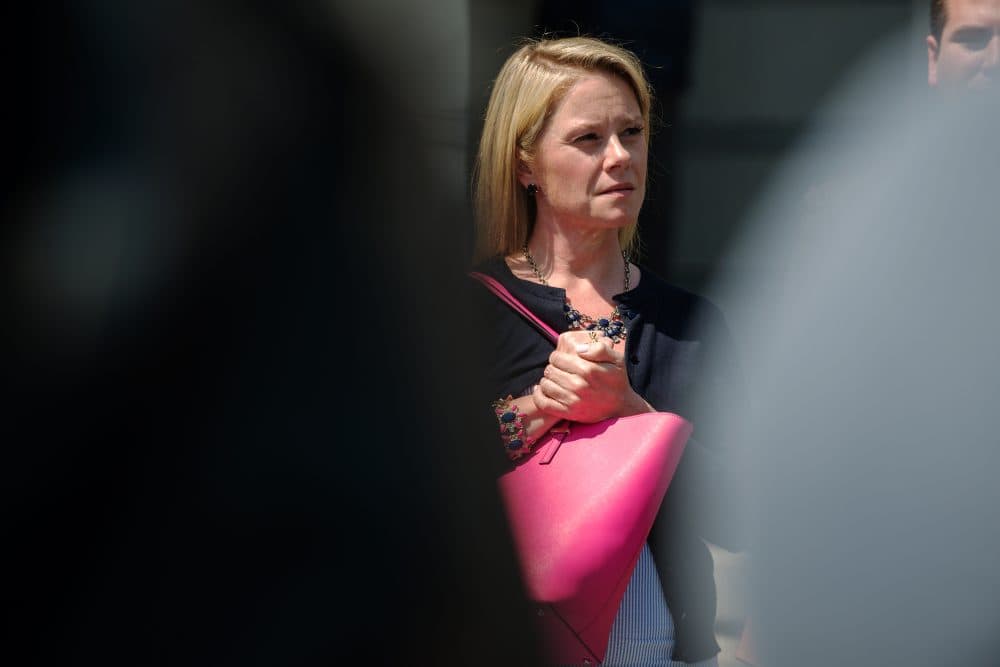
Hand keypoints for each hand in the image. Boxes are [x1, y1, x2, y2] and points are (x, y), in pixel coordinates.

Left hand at [532, 331, 652, 422]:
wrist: (621, 406)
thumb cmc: (617, 379)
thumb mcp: (617, 359)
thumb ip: (600, 348)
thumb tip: (578, 348)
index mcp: (588, 370)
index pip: (557, 358)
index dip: (557, 356)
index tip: (563, 359)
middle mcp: (579, 385)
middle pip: (550, 370)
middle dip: (553, 367)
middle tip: (560, 370)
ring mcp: (573, 401)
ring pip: (545, 384)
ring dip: (547, 380)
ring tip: (556, 380)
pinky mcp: (569, 413)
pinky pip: (544, 403)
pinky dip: (539, 395)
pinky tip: (544, 390)